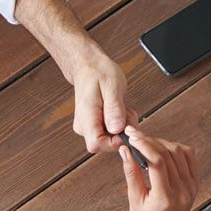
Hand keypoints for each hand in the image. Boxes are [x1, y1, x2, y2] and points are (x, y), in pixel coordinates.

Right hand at [61, 38, 134, 155]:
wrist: (88, 66)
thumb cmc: (98, 72)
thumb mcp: (112, 86)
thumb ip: (114, 109)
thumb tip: (117, 129)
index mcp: (86, 116)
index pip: (97, 144)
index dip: (115, 141)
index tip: (125, 126)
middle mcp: (84, 125)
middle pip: (105, 144)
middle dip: (122, 132)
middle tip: (126, 111)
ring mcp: (87, 126)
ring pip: (110, 139)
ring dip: (122, 126)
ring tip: (122, 107)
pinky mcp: (93, 125)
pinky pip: (110, 132)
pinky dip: (119, 123)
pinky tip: (119, 110)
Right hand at [121, 128, 198, 210]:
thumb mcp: (134, 200)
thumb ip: (131, 173)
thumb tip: (125, 149)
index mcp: (166, 198)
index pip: (158, 162)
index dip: (144, 145)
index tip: (130, 137)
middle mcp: (183, 190)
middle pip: (168, 153)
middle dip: (149, 140)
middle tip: (133, 134)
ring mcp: (192, 186)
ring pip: (179, 151)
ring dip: (161, 142)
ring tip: (144, 142)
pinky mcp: (195, 182)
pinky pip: (189, 156)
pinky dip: (175, 148)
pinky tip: (161, 148)